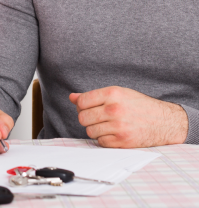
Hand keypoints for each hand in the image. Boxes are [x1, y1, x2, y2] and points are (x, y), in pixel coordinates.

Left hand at [70, 86, 188, 147]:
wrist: (163, 121)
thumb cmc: (138, 105)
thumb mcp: (117, 93)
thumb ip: (93, 96)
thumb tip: (72, 97)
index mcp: (112, 93)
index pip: (82, 101)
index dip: (81, 105)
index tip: (87, 107)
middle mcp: (114, 109)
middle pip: (82, 117)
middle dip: (86, 118)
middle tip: (95, 117)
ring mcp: (118, 126)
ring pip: (90, 131)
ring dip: (94, 129)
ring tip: (105, 124)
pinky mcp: (123, 141)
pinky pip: (100, 142)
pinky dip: (103, 138)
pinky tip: (112, 132)